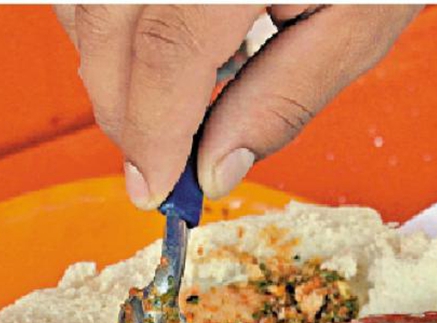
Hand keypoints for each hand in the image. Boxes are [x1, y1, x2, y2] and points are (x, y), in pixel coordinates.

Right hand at [55, 4, 416, 206]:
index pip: (165, 52)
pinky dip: (110, 24)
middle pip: (105, 27)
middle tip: (157, 163)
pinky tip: (164, 42)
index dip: (151, 134)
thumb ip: (283, 99)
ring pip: (81, 3)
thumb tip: (215, 170)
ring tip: (177, 95)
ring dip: (110, 67)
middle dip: (122, 113)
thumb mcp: (355, 25)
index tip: (153, 190)